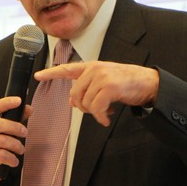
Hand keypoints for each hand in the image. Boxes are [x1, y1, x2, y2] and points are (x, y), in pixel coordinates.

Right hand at [0, 96, 29, 185]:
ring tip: (20, 149)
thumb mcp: (1, 132)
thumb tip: (29, 109)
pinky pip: (1, 155)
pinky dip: (12, 158)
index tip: (18, 101)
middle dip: (15, 127)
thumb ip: (14, 119)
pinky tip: (14, 160)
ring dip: (16, 145)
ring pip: (1, 141)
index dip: (6, 103)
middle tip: (25, 132)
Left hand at [35, 61, 158, 126]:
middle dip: (83, 107)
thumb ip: (88, 88)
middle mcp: (94, 69)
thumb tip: (72, 101)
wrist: (148, 82)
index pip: (67, 69)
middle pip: (75, 95)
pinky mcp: (109, 87)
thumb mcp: (105, 82)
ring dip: (94, 113)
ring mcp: (101, 77)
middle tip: (97, 110)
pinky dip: (101, 117)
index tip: (38, 76)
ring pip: (85, 103)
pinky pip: (96, 108)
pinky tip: (107, 118)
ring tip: (106, 112)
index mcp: (91, 67)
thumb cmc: (127, 83)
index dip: (51, 73)